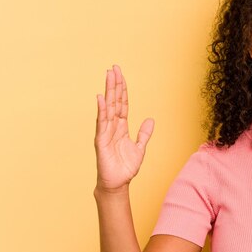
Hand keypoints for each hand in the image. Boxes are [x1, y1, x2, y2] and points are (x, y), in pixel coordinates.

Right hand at [95, 65, 153, 192]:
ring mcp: (106, 132)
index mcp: (121, 127)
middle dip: (114, 84)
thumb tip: (151, 120)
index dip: (122, 90)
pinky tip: (101, 98)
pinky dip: (102, 110)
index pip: (122, 104)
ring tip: (108, 76)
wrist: (118, 184)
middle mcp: (112, 126)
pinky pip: (102, 123)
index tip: (121, 75)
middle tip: (114, 68)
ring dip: (109, 92)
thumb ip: (144, 134)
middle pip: (114, 101)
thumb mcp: (140, 148)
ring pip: (108, 108)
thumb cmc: (126, 167)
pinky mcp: (101, 141)